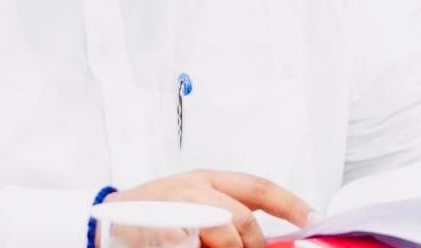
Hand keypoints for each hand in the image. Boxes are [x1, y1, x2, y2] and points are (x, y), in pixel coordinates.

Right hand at [98, 169, 311, 247]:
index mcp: (208, 178)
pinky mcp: (174, 226)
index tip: (314, 218)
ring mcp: (186, 206)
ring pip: (230, 236)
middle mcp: (199, 187)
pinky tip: (193, 244)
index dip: (290, 202)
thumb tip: (262, 237)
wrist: (107, 220)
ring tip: (202, 243)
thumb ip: (226, 212)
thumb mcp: (192, 203)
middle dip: (253, 245)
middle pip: (247, 221)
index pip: (259, 186)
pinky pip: (207, 243)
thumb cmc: (152, 215)